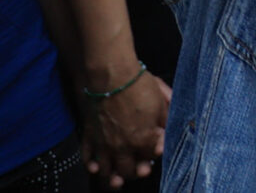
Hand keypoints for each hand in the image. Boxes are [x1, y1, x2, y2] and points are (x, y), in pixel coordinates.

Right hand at [82, 68, 169, 187]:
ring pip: (107, 172)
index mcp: (143, 139)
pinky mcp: (89, 137)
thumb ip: (167, 121)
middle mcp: (122, 147)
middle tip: (141, 168)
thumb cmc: (140, 86)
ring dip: (114, 178)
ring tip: (119, 180)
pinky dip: (92, 167)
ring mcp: (103, 144)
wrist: (112, 76)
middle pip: (129, 170)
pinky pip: (87, 159)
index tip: (158, 149)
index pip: (151, 156)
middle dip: (137, 172)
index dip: (156, 153)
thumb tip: (168, 133)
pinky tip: (97, 169)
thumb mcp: (162, 102)